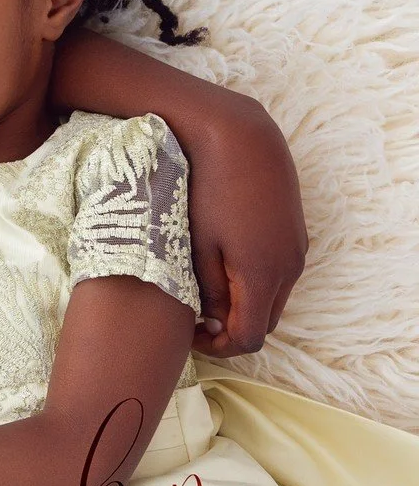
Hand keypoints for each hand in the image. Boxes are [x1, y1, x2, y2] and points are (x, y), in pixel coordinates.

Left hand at [184, 94, 307, 355]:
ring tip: (205, 292)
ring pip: (274, 298)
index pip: (249, 338)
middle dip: (232, 329)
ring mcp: (297, 250)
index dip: (218, 347)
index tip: (189, 336)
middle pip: (265, 322)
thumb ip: (207, 290)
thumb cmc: (207, 189)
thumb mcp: (197, 245)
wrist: (239, 138)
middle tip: (193, 319)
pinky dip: (255, 284)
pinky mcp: (296, 234)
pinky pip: (279, 275)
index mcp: (262, 275)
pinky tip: (224, 267)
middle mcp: (289, 268)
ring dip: (244, 305)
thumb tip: (213, 321)